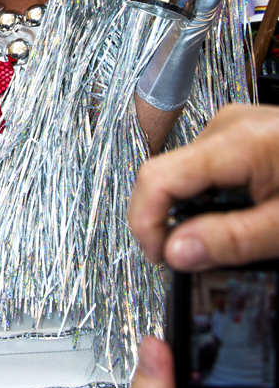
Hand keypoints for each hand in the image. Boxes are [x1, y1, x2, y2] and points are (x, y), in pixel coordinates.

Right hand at [129, 104, 278, 269]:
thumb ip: (230, 240)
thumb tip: (177, 253)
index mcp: (234, 142)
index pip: (155, 179)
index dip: (145, 223)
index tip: (160, 258)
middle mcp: (225, 126)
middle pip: (167, 176)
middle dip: (173, 222)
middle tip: (196, 261)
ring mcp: (232, 127)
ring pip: (186, 174)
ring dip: (195, 212)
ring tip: (225, 241)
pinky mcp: (242, 135)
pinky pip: (208, 169)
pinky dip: (212, 199)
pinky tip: (239, 218)